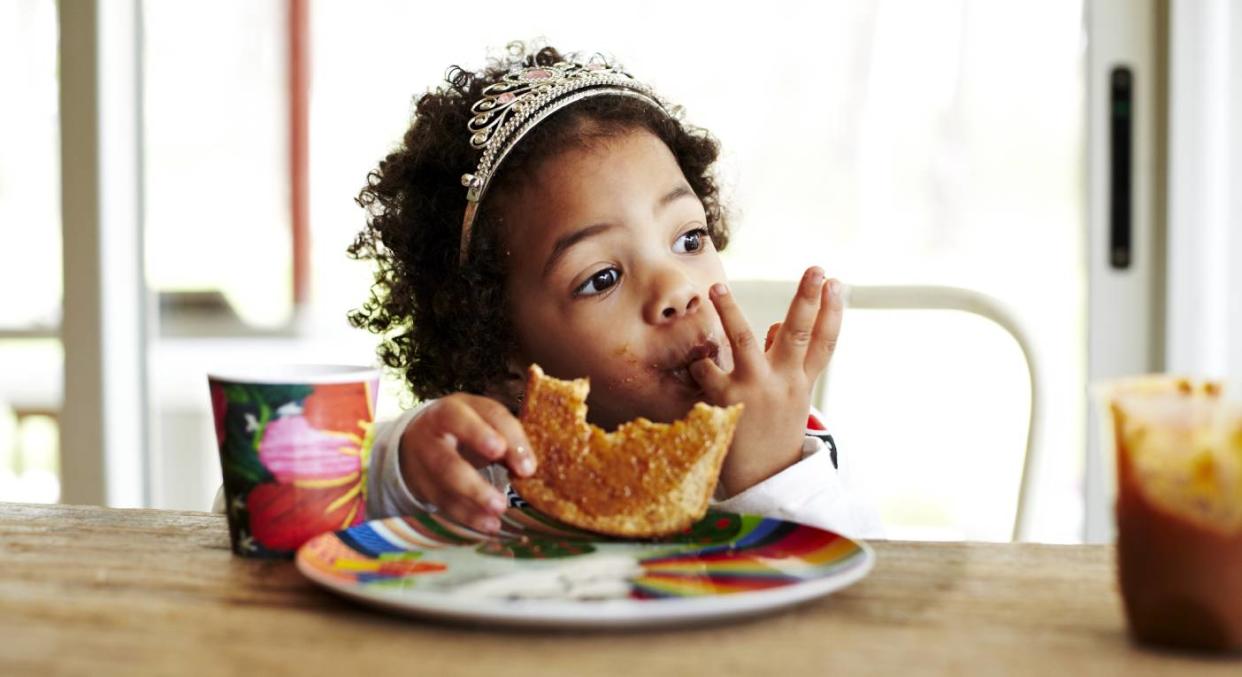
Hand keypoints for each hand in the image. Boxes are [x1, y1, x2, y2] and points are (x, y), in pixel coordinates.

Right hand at [397, 393, 535, 532]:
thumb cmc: (466, 426)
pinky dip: (469, 516)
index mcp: (454, 409)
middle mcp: (433, 433)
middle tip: (502, 501)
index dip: (507, 442)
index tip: (526, 468)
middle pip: (449, 460)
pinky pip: (444, 503)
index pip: (483, 419)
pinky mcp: (422, 484)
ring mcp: (423, 460)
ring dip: (473, 501)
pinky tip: (490, 524)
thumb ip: (507, 437)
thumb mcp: (484, 420)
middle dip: (475, 484)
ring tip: (499, 512)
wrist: (418, 437)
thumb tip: (527, 468)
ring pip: (445, 486)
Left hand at [690, 267, 843, 495]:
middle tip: (815, 270)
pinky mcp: (727, 401)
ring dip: (730, 311)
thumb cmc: (773, 434)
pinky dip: (700, 362)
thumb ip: (785, 362)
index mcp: (802, 383)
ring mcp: (755, 391)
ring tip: (718, 288)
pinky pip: (707, 369)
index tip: (838, 283)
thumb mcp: (788, 399)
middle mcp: (784, 383)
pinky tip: (697, 361)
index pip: (825, 343)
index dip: (834, 313)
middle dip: (808, 300)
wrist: (762, 482)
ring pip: (743, 341)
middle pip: (800, 334)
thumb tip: (778, 324)